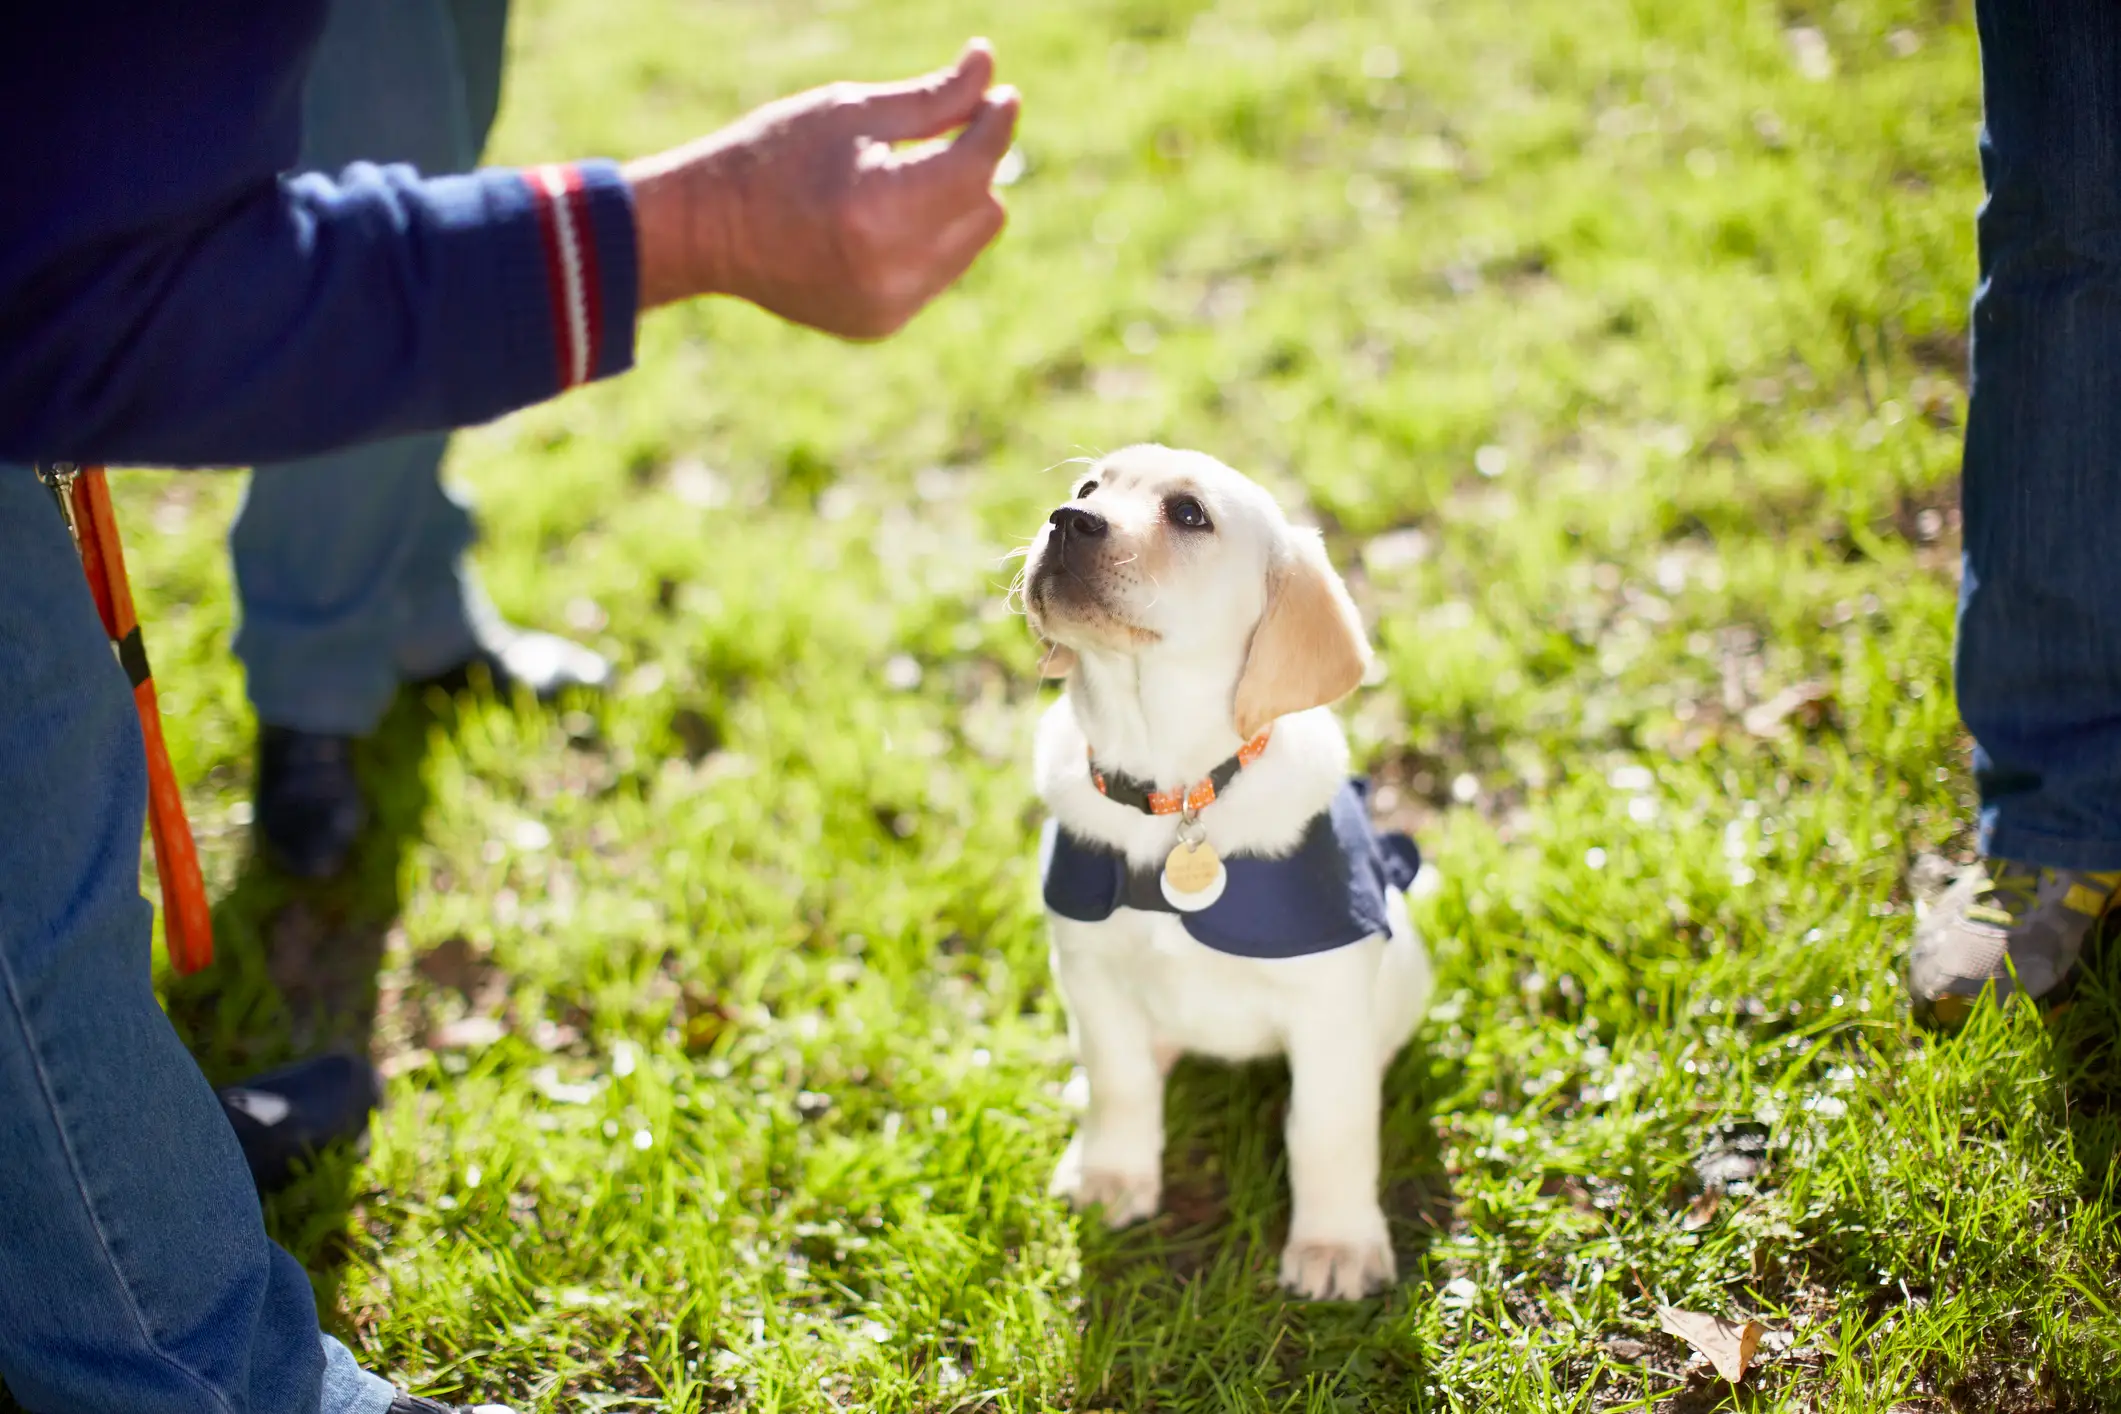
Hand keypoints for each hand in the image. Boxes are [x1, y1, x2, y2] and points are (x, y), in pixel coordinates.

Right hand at [623, 40, 1019, 337]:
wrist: (707, 231)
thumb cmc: (773, 155)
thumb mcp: (850, 112)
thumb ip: (932, 98)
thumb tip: (990, 68)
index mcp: (879, 209)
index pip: (974, 167)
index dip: (995, 125)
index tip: (1002, 95)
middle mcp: (892, 270)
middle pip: (984, 209)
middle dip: (972, 166)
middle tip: (942, 133)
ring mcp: (889, 307)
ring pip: (969, 244)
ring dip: (954, 206)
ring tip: (899, 178)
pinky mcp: (882, 325)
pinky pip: (938, 274)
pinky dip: (927, 242)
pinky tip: (879, 221)